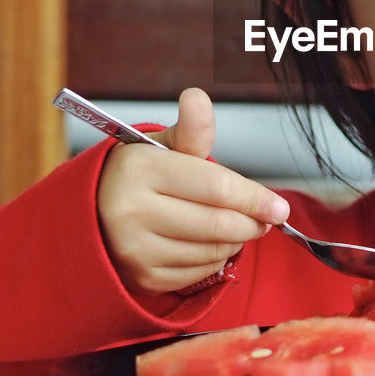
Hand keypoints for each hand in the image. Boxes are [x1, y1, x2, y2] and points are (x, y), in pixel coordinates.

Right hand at [97, 87, 289, 297]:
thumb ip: (191, 129)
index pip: (216, 187)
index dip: (254, 198)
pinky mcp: (141, 278)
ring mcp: (134, 249)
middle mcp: (131, 211)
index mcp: (140, 169)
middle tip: (264, 219)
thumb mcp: (163, 145)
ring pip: (212, 251)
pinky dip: (215, 259)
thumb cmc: (141, 175)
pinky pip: (198, 273)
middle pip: (218, 224)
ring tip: (235, 226)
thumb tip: (197, 96)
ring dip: (235, 241)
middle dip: (252, 223)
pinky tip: (209, 243)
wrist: (95, 212)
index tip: (279, 207)